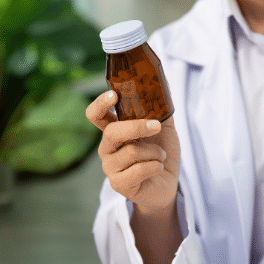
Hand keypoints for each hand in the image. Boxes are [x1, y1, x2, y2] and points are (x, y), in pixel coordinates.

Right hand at [86, 90, 180, 213]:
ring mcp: (110, 167)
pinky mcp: (118, 184)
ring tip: (160, 156)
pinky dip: (154, 166)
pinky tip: (158, 168)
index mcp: (114, 130)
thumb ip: (160, 106)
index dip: (100, 104)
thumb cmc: (161, 153)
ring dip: (154, 152)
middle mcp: (108, 147)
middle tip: (156, 126)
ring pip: (131, 152)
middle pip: (112, 132)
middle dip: (137, 127)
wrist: (167, 185)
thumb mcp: (164, 127)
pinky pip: (137, 170)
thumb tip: (162, 79)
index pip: (95, 115)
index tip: (114, 95)